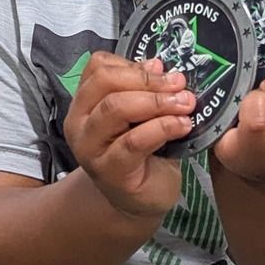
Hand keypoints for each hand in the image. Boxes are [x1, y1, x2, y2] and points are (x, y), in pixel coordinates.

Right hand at [63, 53, 192, 220]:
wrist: (137, 200)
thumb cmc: (141, 153)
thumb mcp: (139, 115)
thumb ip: (142, 90)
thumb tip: (158, 65)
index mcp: (84, 103)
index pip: (98, 67)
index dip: (133, 64)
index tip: (164, 69)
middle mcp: (79, 123)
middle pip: (106, 83)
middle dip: (147, 80)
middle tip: (180, 85)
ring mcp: (90, 148)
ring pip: (116, 108)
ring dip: (156, 102)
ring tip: (185, 105)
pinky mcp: (109, 171)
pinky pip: (135, 141)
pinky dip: (163, 127)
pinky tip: (183, 126)